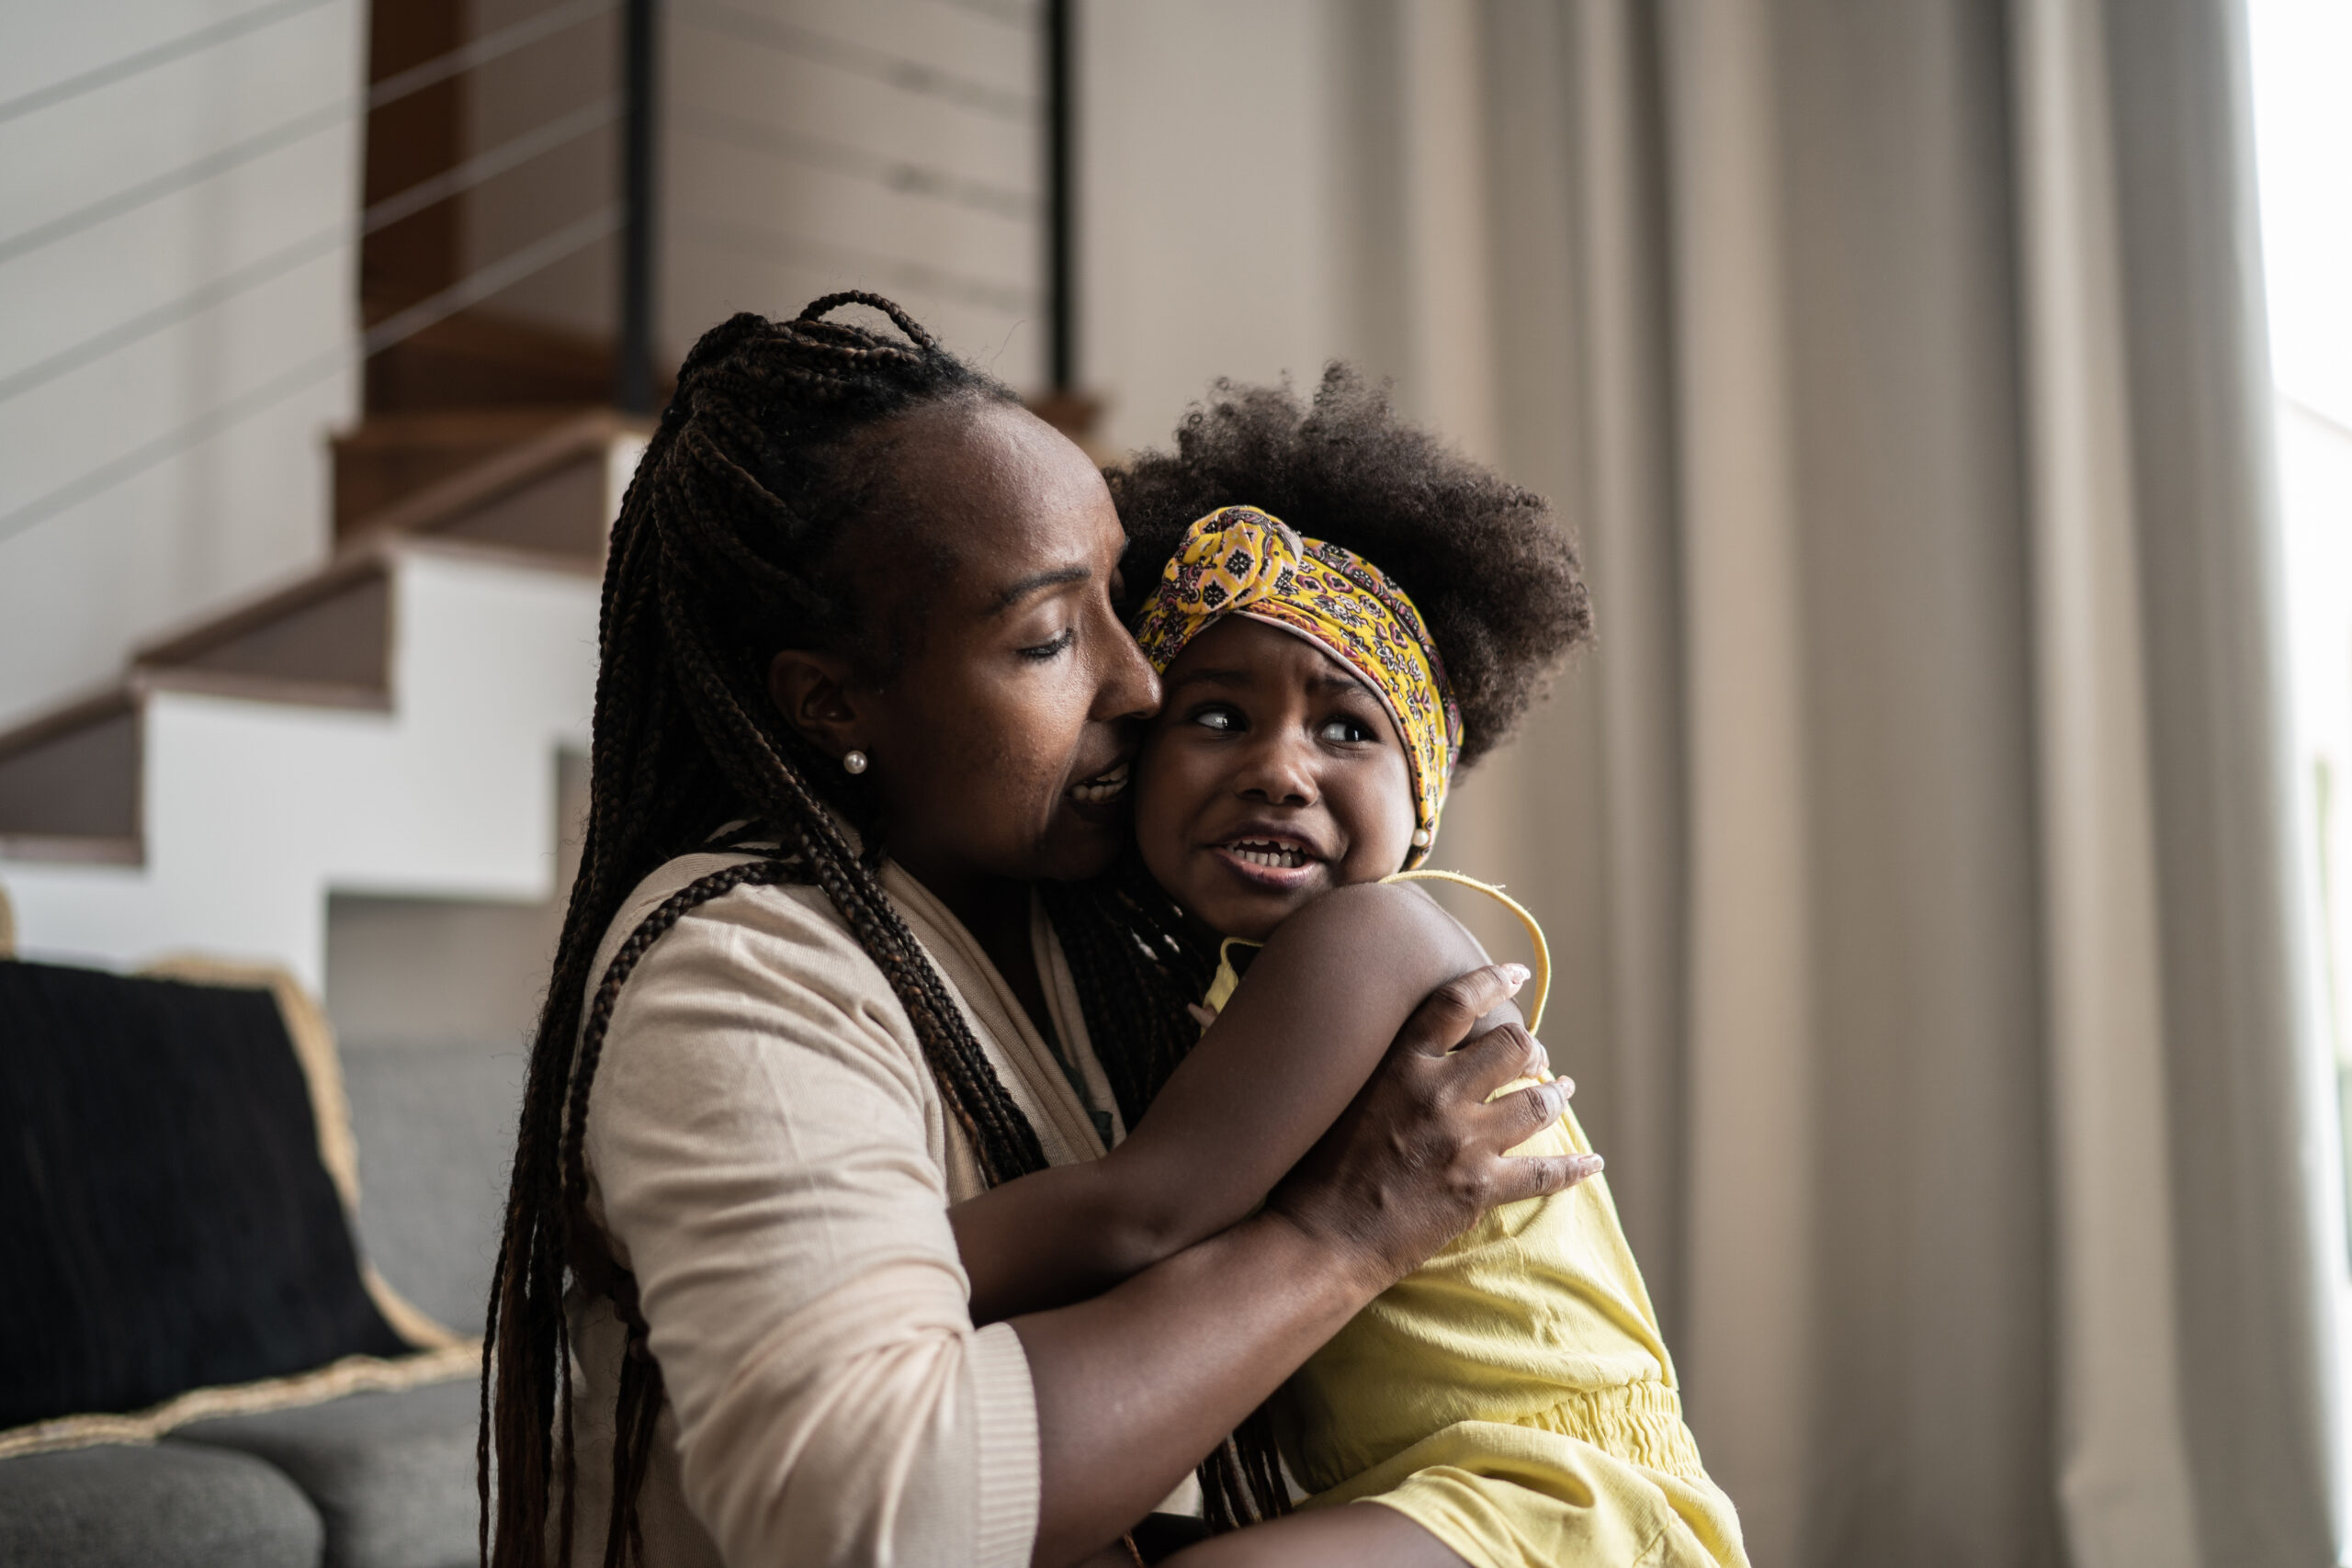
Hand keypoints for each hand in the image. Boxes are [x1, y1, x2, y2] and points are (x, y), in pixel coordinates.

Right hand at [1265, 964, 1602, 1290]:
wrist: (1320, 1238)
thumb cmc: (1317, 1169)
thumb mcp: (1342, 1097)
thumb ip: (1382, 1069)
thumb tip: (1411, 1050)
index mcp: (1402, 1064)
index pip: (1458, 1002)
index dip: (1492, 980)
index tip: (1513, 973)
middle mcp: (1440, 1094)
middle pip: (1511, 1047)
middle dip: (1529, 1048)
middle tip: (1532, 1055)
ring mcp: (1465, 1142)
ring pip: (1536, 1102)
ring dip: (1554, 1094)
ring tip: (1561, 1091)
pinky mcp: (1480, 1189)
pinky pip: (1545, 1173)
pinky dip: (1575, 1168)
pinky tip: (1593, 1161)